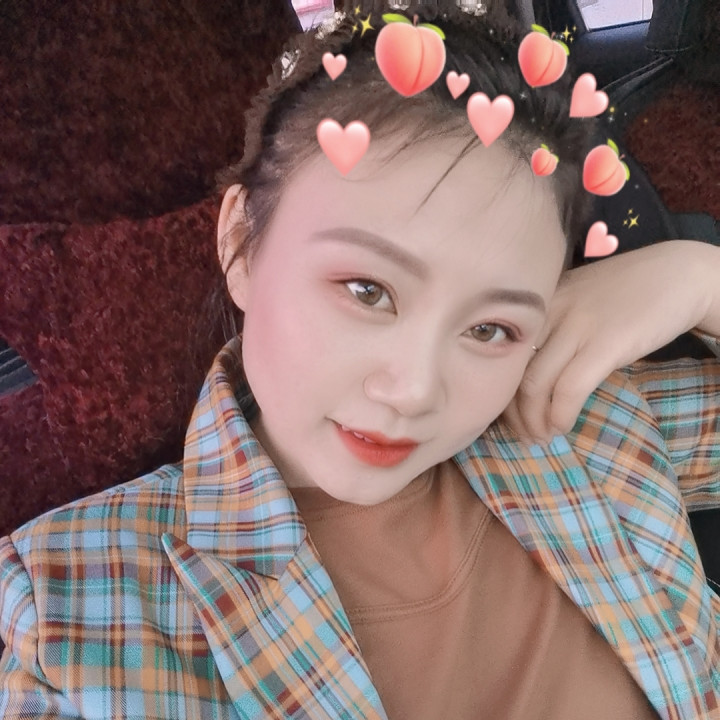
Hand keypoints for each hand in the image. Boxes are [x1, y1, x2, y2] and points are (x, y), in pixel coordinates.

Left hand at [502, 240, 714, 442]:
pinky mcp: (606, 343)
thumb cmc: (624, 291)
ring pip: (535, 384)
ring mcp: (576, 326)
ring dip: (535, 420)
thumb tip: (528, 376)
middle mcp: (549, 311)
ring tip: (544, 436)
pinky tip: (563, 425)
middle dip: (514, 413)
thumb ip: (549, 328)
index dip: (501, 391)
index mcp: (537, 302)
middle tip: (526, 435)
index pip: (502, 354)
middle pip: (513, 372)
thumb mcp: (574, 300)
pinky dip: (561, 414)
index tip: (509, 416)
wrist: (678, 273)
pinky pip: (570, 388)